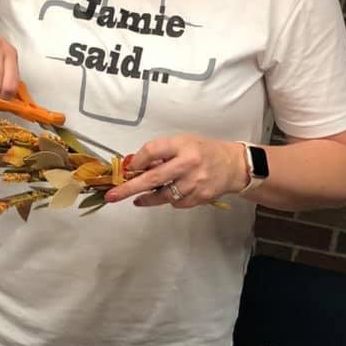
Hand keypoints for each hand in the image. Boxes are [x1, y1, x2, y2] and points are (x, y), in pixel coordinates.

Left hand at [106, 134, 248, 208]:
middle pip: (152, 178)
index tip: (130, 167)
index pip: (152, 151)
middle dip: (129, 188)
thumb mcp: (183, 142)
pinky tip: (174, 192)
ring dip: (148, 198)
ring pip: (162, 196)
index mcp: (182, 145)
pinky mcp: (200, 197)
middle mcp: (188, 163)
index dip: (137, 161)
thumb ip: (161, 153)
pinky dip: (170, 199)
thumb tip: (135, 166)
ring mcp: (194, 182)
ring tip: (139, 198)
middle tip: (112, 195)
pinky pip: (176, 203)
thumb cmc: (204, 151)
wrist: (232, 165)